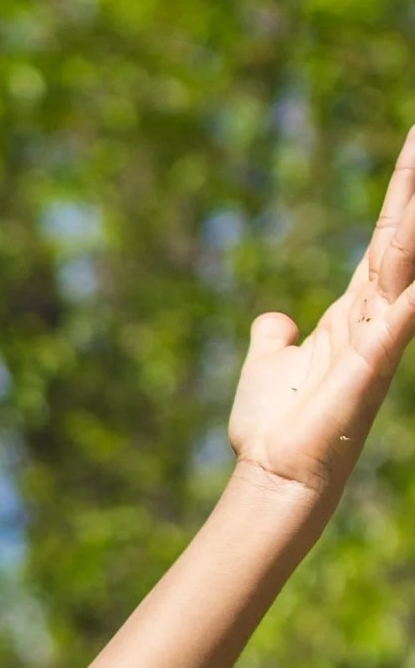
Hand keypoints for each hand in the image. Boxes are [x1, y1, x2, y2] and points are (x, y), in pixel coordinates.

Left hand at [227, 121, 414, 513]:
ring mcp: (378, 340)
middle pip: (402, 237)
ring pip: (405, 264)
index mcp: (354, 312)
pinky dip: (414, 298)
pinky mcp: (369, 367)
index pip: (385, 238)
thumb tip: (273, 320)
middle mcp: (375, 317)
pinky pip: (400, 321)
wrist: (274, 474)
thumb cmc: (275, 427)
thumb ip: (274, 337)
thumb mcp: (268, 364)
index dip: (403, 193)